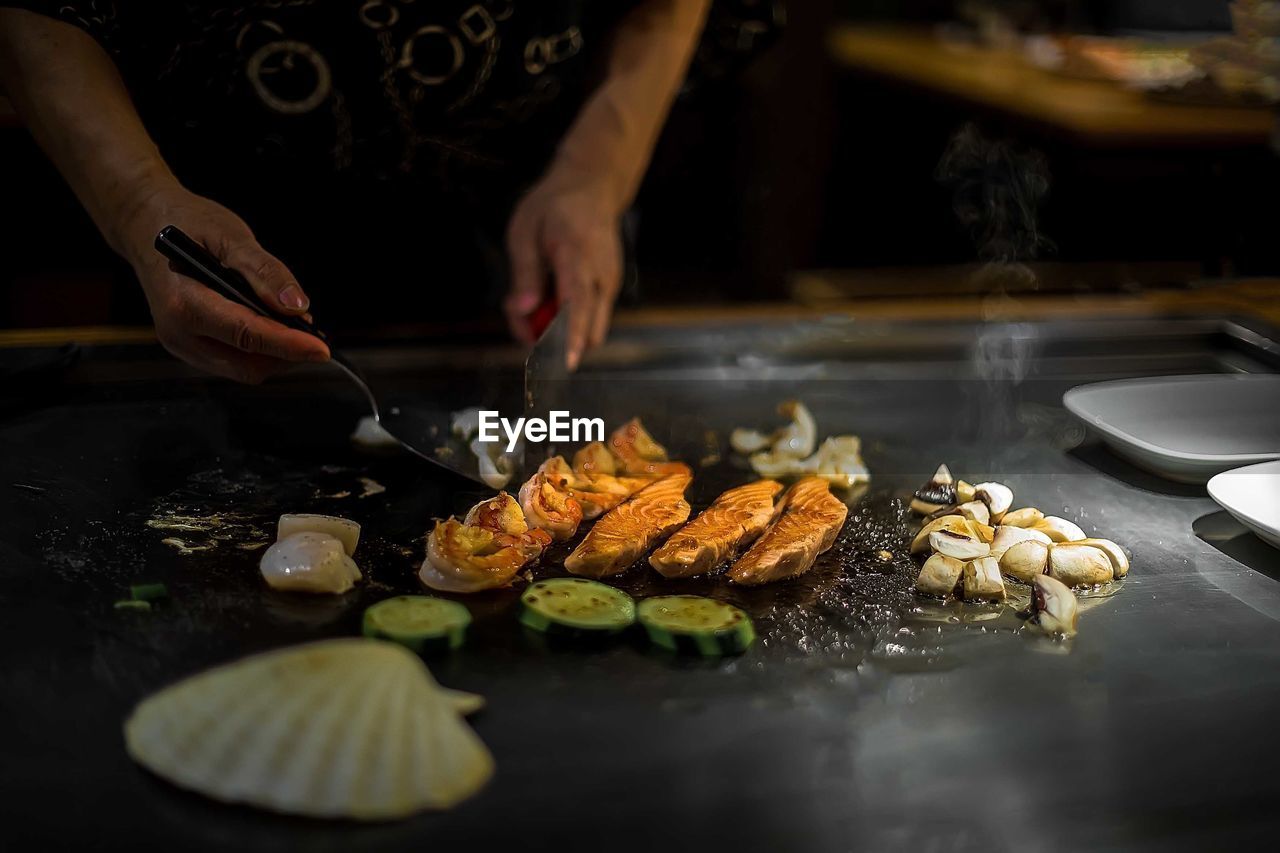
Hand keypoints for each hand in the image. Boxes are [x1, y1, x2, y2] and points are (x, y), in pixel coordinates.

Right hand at [116, 183, 329, 382]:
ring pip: (242, 369)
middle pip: (246, 365)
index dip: (288, 345)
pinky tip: (266, 325)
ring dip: (273, 354)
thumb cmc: (186, 225)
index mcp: (185, 303)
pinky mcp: (188, 348)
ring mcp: (181, 345)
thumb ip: (264, 272)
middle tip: (311, 332)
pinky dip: (258, 350)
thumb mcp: (231, 235)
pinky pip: (232, 362)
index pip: (246, 336)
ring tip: (288, 323)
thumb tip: (296, 306)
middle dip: (284, 353)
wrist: (146, 226)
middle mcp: (178, 333)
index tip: (321, 349)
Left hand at [504, 168, 622, 369]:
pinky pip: (590, 318)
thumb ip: (524, 273)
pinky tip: (547, 302)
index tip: (567, 361)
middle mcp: (602, 273)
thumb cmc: (554, 207)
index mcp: (578, 253)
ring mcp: (610, 282)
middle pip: (588, 326)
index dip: (571, 334)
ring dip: (559, 332)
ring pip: (590, 328)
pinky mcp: (610, 289)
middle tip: (520, 324)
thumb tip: (522, 310)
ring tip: (530, 309)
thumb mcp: (525, 230)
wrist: (592, 188)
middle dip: (554, 340)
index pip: (578, 301)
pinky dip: (568, 321)